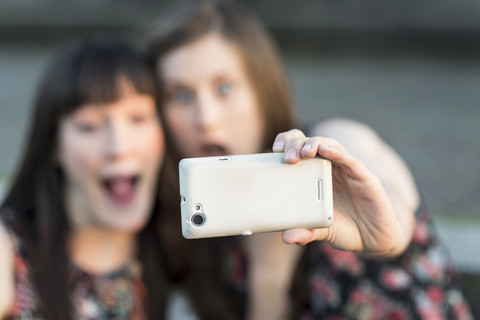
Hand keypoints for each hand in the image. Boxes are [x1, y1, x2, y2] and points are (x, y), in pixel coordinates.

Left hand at [273, 129, 400, 256]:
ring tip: (305, 151)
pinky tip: (326, 150)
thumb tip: (286, 237)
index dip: (286, 145)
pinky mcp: (363, 176)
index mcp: (312, 175)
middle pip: (309, 144)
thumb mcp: (320, 231)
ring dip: (315, 144)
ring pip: (329, 145)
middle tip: (288, 157)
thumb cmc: (344, 228)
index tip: (274, 151)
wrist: (373, 239)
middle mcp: (328, 167)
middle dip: (296, 145)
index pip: (297, 150)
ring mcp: (346, 169)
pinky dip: (337, 152)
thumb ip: (304, 232)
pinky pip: (349, 160)